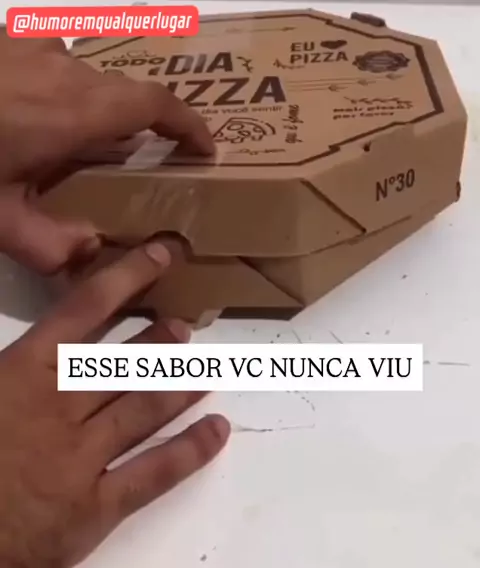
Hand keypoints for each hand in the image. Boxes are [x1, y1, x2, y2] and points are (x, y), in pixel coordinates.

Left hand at [0, 31, 213, 272]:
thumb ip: (50, 246)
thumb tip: (90, 253)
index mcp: (72, 110)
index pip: (154, 104)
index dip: (189, 123)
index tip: (206, 147)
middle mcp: (62, 68)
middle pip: (124, 92)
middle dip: (141, 125)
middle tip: (135, 160)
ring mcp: (29, 45)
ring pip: (87, 77)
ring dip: (96, 109)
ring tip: (77, 143)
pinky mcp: (5, 40)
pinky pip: (52, 60)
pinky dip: (60, 89)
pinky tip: (30, 112)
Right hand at [0, 241, 229, 567]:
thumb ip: (11, 362)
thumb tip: (44, 335)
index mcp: (23, 374)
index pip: (85, 309)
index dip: (127, 277)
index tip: (161, 256)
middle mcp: (61, 407)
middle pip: (124, 362)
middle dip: (158, 343)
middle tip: (185, 328)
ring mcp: (83, 457)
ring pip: (145, 409)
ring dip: (180, 384)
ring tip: (205, 369)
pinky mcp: (96, 507)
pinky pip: (153, 474)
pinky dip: (191, 451)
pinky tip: (216, 431)